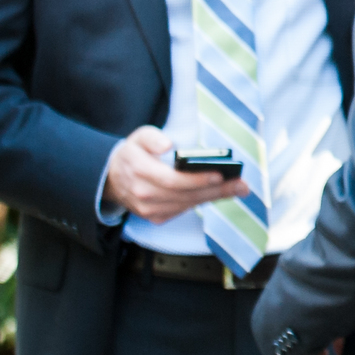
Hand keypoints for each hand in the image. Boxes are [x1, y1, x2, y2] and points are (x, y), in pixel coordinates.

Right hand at [100, 126, 252, 221]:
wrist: (112, 179)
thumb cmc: (133, 154)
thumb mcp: (138, 137)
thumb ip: (152, 138)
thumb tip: (167, 145)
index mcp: (139, 171)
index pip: (171, 180)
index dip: (196, 180)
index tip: (219, 175)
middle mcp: (143, 194)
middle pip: (184, 195)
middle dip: (216, 190)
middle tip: (241, 184)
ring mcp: (148, 209)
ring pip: (187, 205)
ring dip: (214, 197)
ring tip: (238, 188)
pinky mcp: (155, 217)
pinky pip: (183, 210)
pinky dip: (202, 201)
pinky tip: (220, 194)